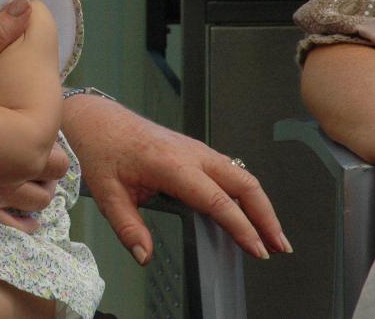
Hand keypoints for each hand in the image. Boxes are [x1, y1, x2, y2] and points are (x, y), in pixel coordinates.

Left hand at [62, 95, 290, 264]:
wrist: (95, 118)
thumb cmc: (100, 148)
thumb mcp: (106, 193)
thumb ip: (128, 227)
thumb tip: (145, 255)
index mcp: (171, 163)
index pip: (217, 200)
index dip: (242, 227)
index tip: (258, 249)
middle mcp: (190, 153)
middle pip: (243, 184)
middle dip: (266, 216)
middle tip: (279, 246)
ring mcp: (194, 148)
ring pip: (240, 175)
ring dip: (260, 204)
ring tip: (272, 234)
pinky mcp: (194, 150)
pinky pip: (229, 170)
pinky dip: (246, 192)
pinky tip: (249, 211)